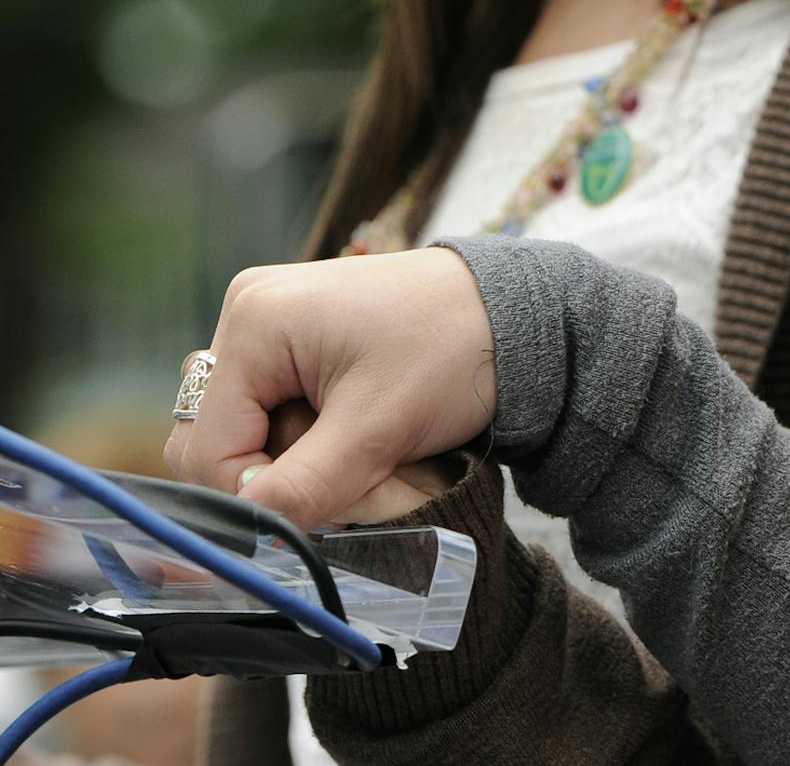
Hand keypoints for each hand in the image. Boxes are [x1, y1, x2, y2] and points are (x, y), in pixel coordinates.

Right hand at [164, 249, 495, 530]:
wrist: (521, 312)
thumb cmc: (456, 348)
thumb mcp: (380, 426)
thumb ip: (304, 487)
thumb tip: (240, 537)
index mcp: (254, 322)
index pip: (208, 448)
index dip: (259, 493)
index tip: (332, 499)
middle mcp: (249, 316)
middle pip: (226, 444)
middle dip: (294, 476)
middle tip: (370, 474)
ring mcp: (274, 329)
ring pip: (260, 439)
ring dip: (319, 465)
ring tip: (386, 453)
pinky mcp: (302, 347)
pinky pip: (286, 418)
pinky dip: (330, 444)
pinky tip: (379, 437)